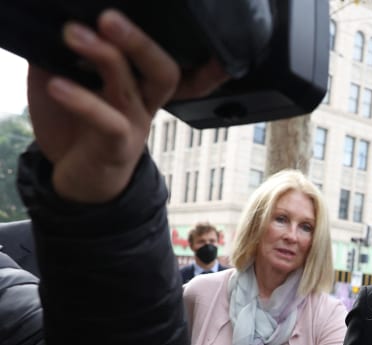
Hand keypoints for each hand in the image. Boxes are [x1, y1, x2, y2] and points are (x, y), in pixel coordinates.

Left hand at [26, 10, 227, 203]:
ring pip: (134, 88)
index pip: (172, 64)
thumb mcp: (66, 82)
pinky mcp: (117, 146)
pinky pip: (109, 121)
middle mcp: (144, 103)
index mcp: (140, 85)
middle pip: (165, 71)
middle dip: (141, 41)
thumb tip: (54, 26)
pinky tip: (58, 86)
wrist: (79, 182)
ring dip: (105, 56)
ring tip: (74, 34)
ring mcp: (134, 125)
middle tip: (110, 17)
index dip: (198, 56)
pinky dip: (83, 100)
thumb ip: (63, 56)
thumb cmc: (76, 128)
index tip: (198, 33)